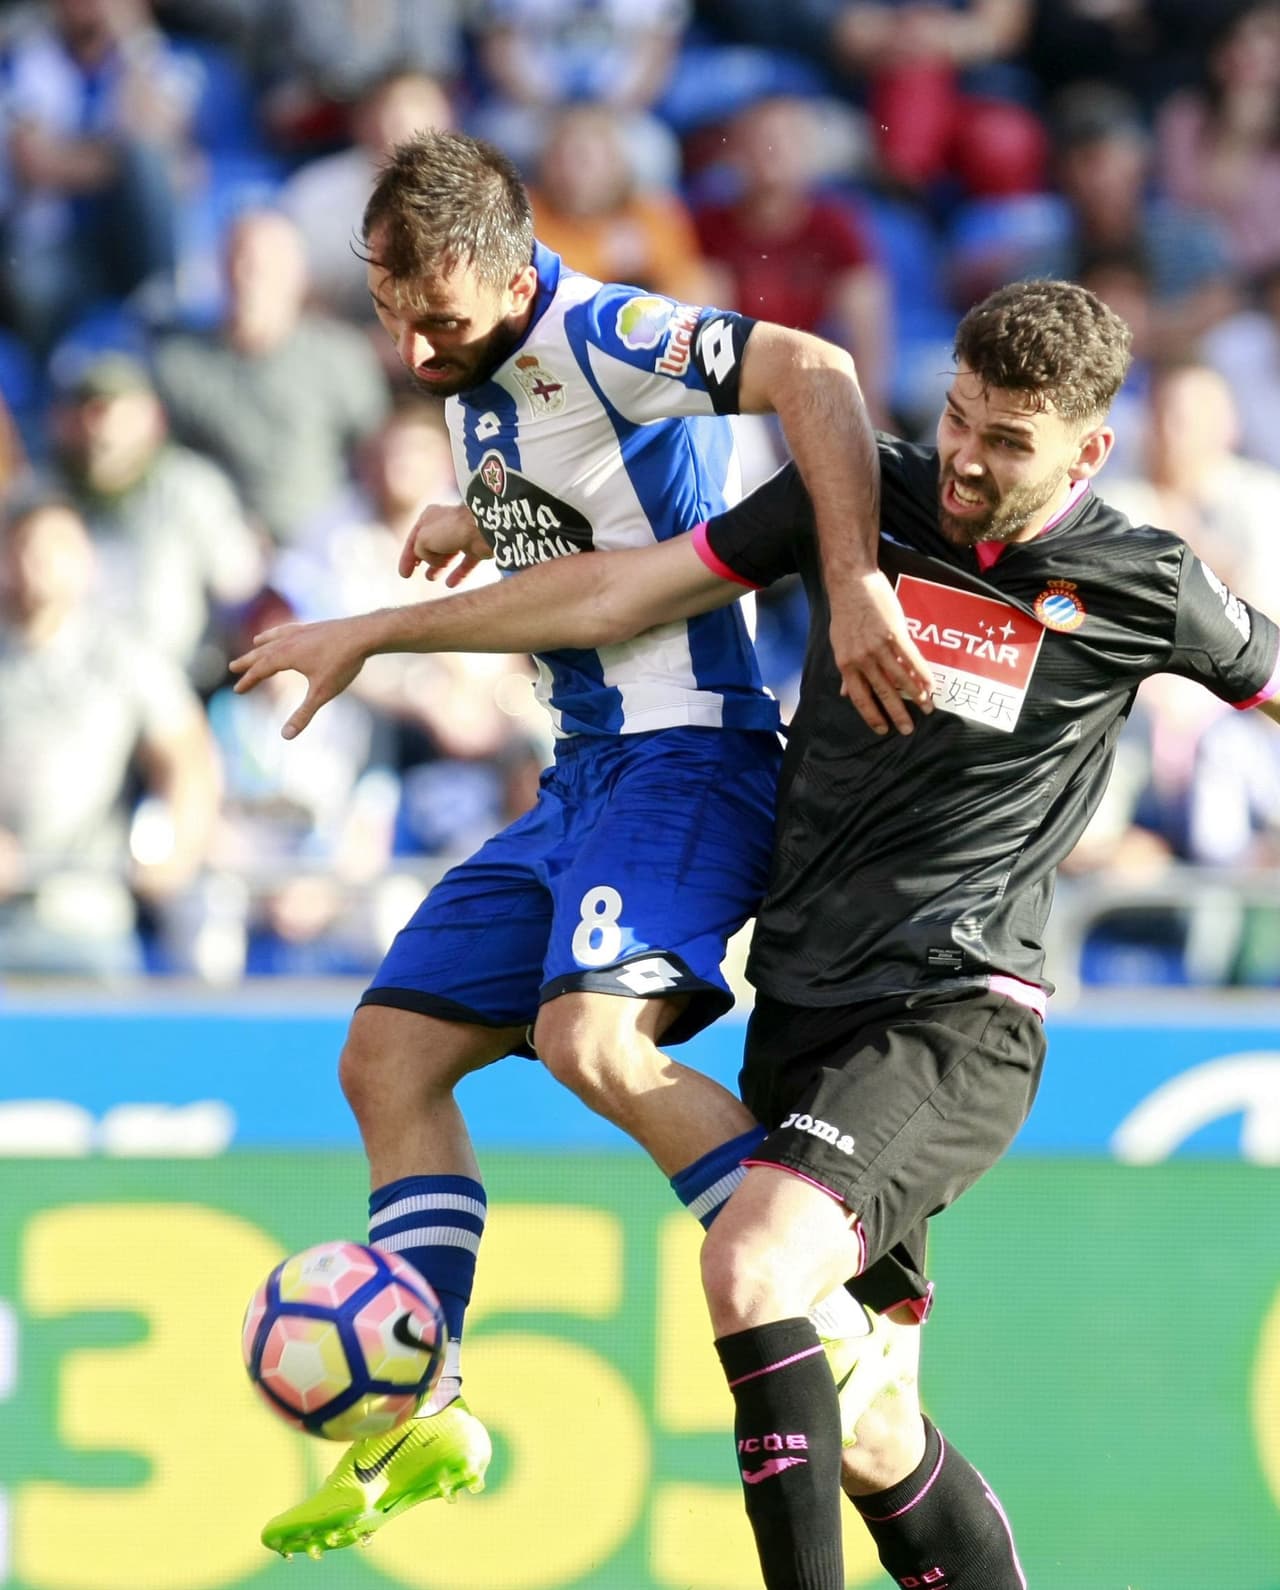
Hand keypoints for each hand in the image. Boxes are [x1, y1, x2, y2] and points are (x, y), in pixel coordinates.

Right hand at [229, 617, 367, 738]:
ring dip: (264, 644)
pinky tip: (287, 633)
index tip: (238, 690)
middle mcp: (289, 641)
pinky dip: (282, 632)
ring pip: (276, 638)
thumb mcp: (322, 692)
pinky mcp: (315, 627)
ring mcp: (302, 631)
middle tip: (233, 667)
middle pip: (263, 652)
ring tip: (255, 644)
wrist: (364, 634)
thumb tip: (285, 736)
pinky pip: (291, 629)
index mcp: (286, 655)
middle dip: (248, 661)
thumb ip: (303, 714)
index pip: (261, 670)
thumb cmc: (343, 663)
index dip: (249, 681)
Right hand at [399, 503, 490, 587]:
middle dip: (422, 558)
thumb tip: (432, 561)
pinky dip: (458, 573)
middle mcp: (446, 524)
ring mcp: (463, 535)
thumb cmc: (450, 530)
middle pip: (431, 544)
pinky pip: (466, 563)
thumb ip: (419, 551)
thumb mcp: (423, 540)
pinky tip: (451, 584)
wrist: (483, 529)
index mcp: (430, 516)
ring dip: (438, 565)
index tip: (404, 575)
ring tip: (431, 577)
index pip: (414, 539)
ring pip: (448, 553)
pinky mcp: (477, 547)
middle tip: (414, 573)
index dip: (407, 558)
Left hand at [829, 570, 934, 734]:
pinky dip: (923, 674)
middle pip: (883, 693)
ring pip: (901, 678)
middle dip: (897, 714)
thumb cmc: (845, 614)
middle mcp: (862, 659)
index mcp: (846, 664)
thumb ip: (846, 670)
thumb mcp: (839, 644)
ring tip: (927, 708)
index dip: (872, 715)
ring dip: (916, 696)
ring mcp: (879, 647)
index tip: (883, 730)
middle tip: (908, 730)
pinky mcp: (896, 633)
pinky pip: (912, 659)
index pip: (860, 698)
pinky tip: (931, 685)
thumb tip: (844, 694)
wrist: (852, 584)